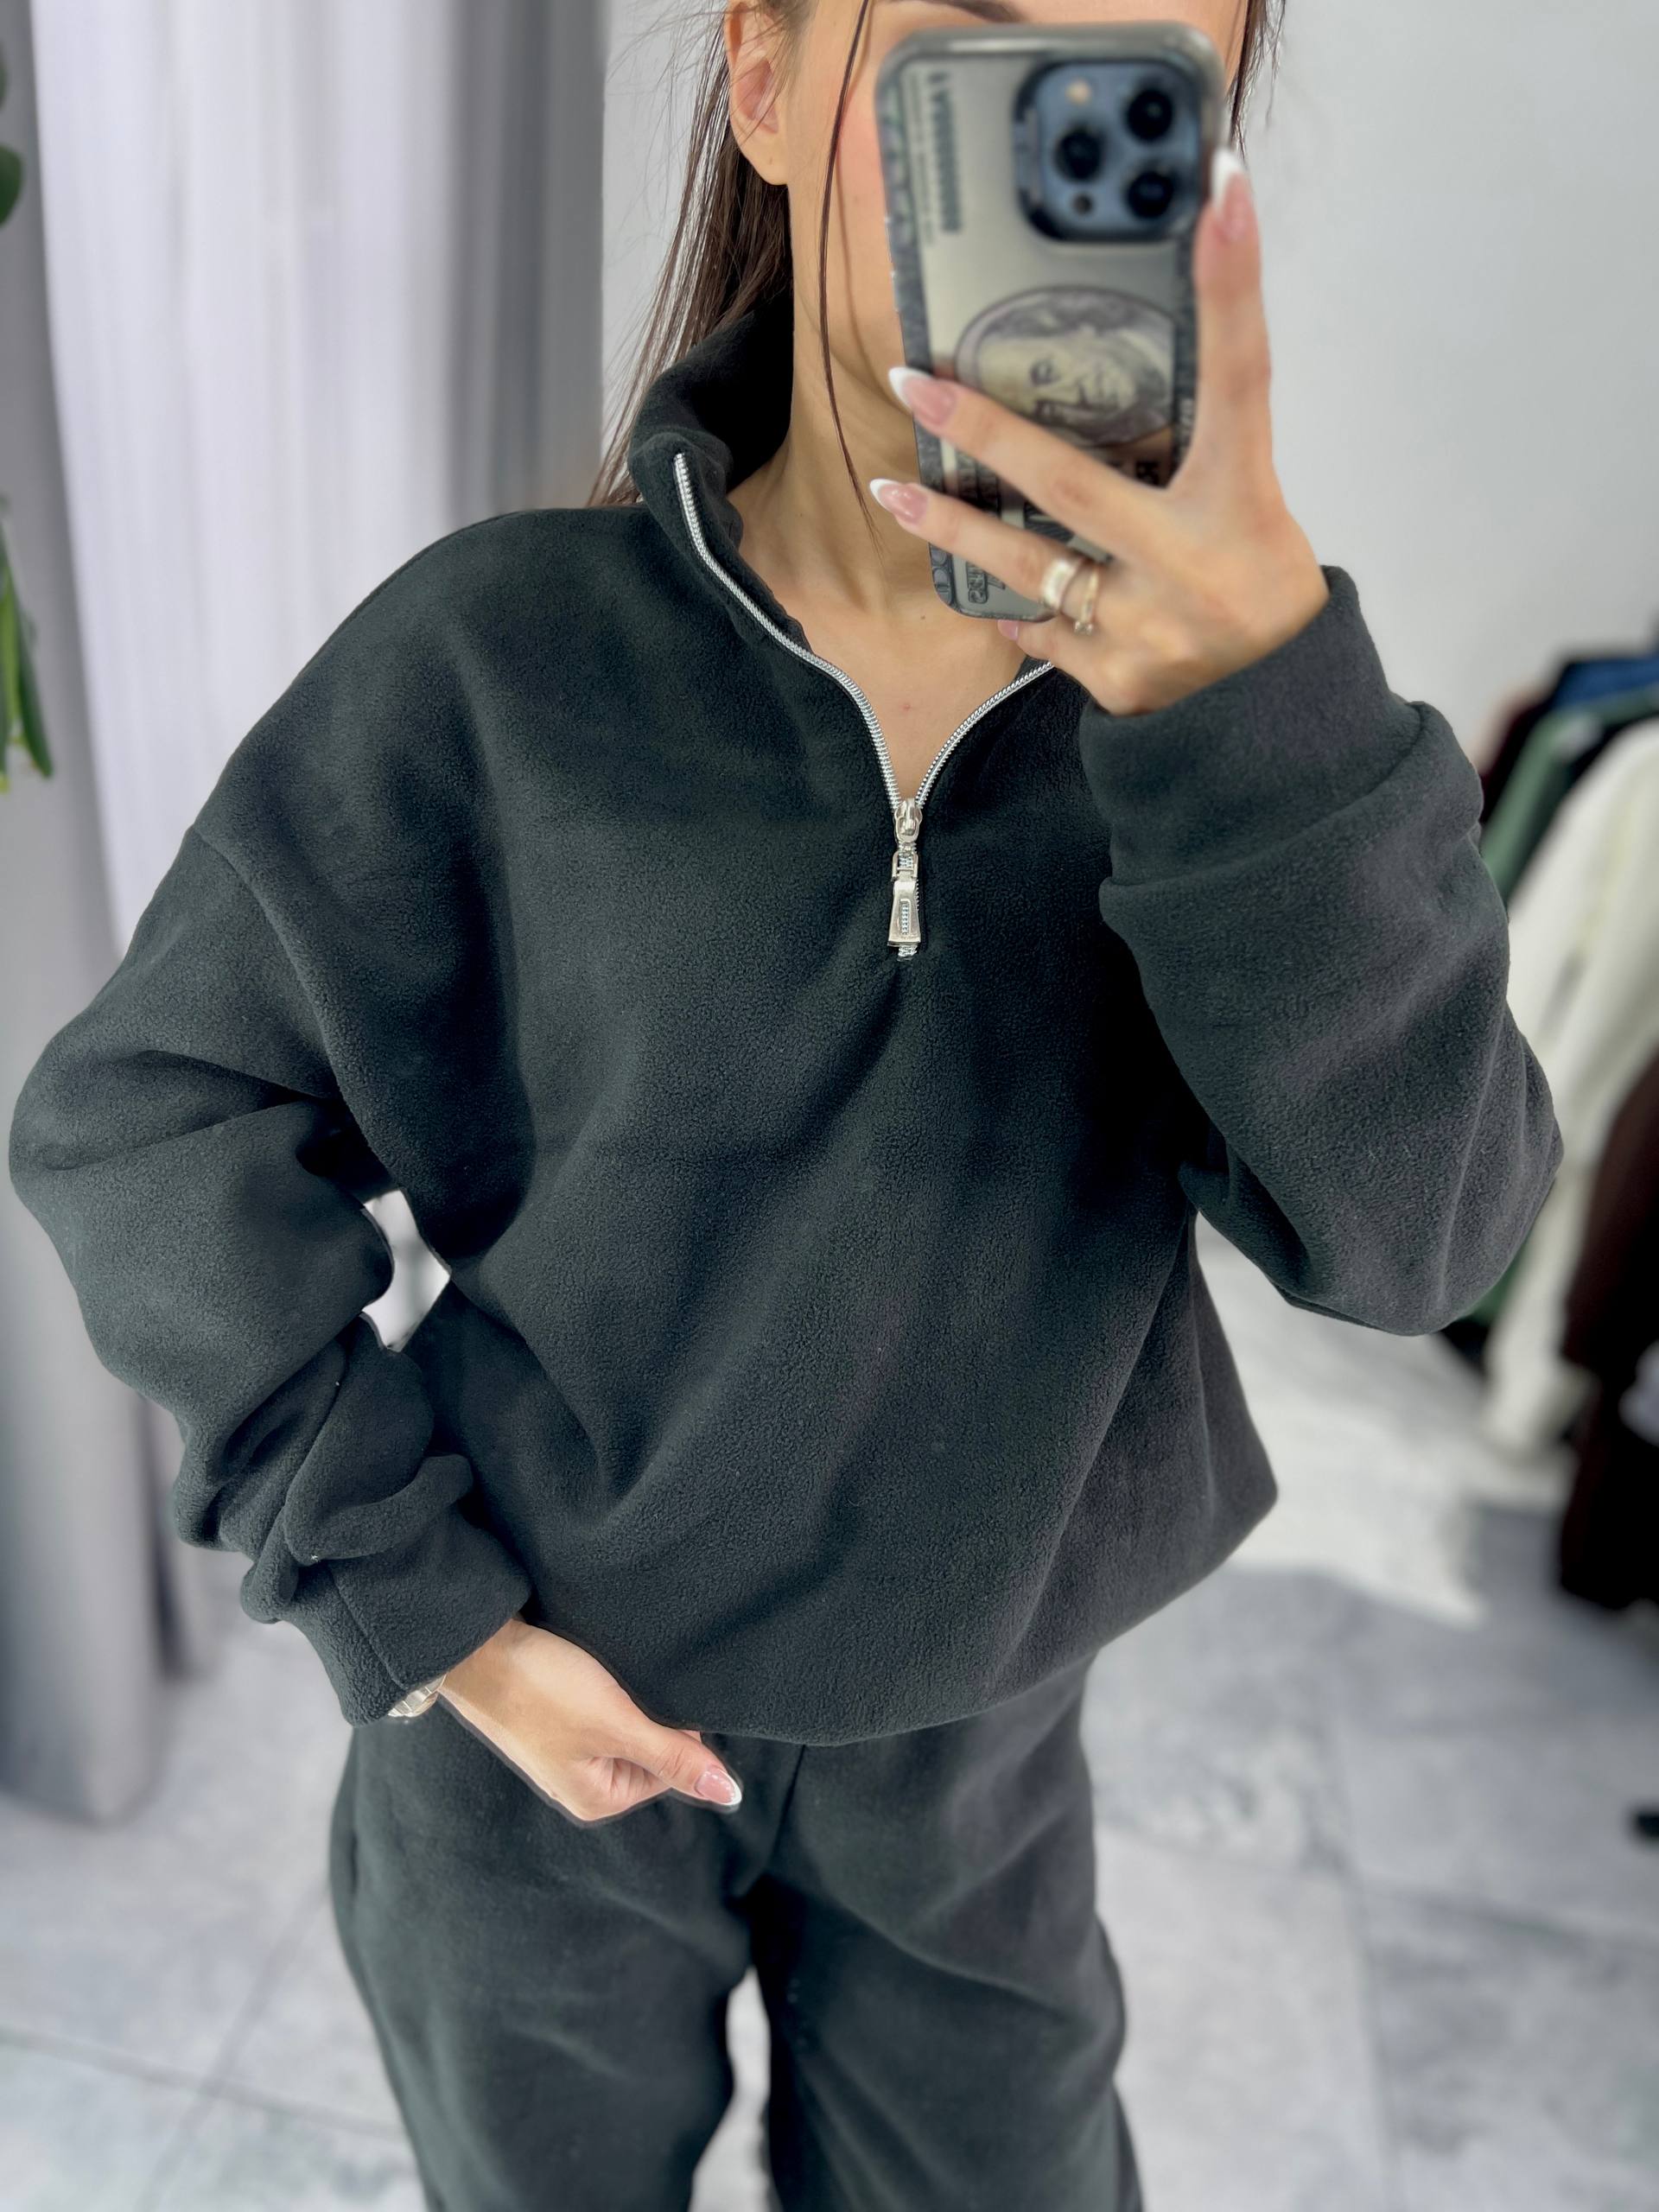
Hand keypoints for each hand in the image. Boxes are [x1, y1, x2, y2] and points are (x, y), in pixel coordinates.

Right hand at [437, 1615, 743, 1824]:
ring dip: (627, 1697)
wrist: (477, 1646)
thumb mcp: (617, 1723)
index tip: (657, 1698)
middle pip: (647, 1746)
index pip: (671, 1768)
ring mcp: (564, 1749)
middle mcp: (581, 1781)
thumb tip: (731, 1793)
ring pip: (624, 1722)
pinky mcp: (552, 1717)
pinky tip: (589, 1667)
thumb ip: (674, 1756)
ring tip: (603, 1675)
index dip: (675, 1730)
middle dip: (648, 1712)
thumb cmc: (543, 1689)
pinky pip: (597, 1706)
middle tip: (625, 1683)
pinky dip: (603, 1686)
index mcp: (597, 1799)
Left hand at [871, 154, 1330, 717]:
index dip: (1233, 285)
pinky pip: (1042, 626)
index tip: (1223, 191)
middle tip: (913, 378)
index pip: (1242, 376)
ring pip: (1028, 563)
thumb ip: (1194, 457)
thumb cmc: (1257, 591)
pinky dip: (1019, 604)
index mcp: (1242, 500)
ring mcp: (1147, 626)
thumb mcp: (1249, 513)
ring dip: (952, 526)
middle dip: (984, 429)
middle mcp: (1192, 559)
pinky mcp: (1114, 680)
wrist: (1270, 722)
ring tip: (893, 489)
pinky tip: (985, 584)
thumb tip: (1122, 383)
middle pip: (1070, 481)